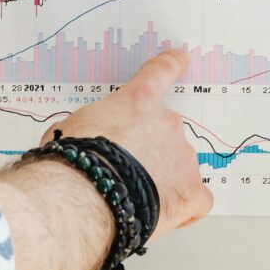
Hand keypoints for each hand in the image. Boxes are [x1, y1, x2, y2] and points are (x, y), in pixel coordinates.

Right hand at [49, 48, 212, 237]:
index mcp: (138, 101)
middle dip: (149, 150)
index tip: (182, 56)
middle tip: (124, 171)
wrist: (85, 195)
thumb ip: (92, 127)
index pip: (159, 72)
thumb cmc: (73, 160)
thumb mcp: (71, 127)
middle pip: (165, 133)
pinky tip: (170, 213)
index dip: (172, 63)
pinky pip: (198, 199)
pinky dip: (187, 206)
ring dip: (162, 178)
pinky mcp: (189, 192)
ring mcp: (183, 157)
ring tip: (133, 198)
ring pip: (179, 166)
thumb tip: (86, 142)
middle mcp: (168, 123)